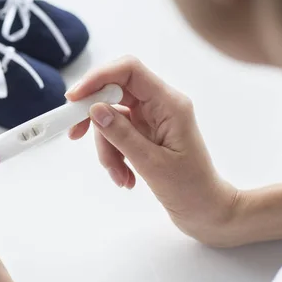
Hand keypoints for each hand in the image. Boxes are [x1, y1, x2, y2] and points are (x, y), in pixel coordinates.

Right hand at [67, 56, 238, 245]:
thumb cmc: (191, 189)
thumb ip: (121, 134)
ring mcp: (152, 118)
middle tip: (75, 134)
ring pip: (112, 117)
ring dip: (106, 147)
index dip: (98, 77)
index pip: (129, 71)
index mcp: (169, 104)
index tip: (74, 98)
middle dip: (94, 118)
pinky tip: (125, 177)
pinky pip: (117, 133)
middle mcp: (160, 104)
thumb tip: (94, 109)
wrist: (207, 210)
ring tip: (119, 176)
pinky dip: (113, 154)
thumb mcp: (152, 163)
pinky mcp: (145, 132)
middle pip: (114, 93)